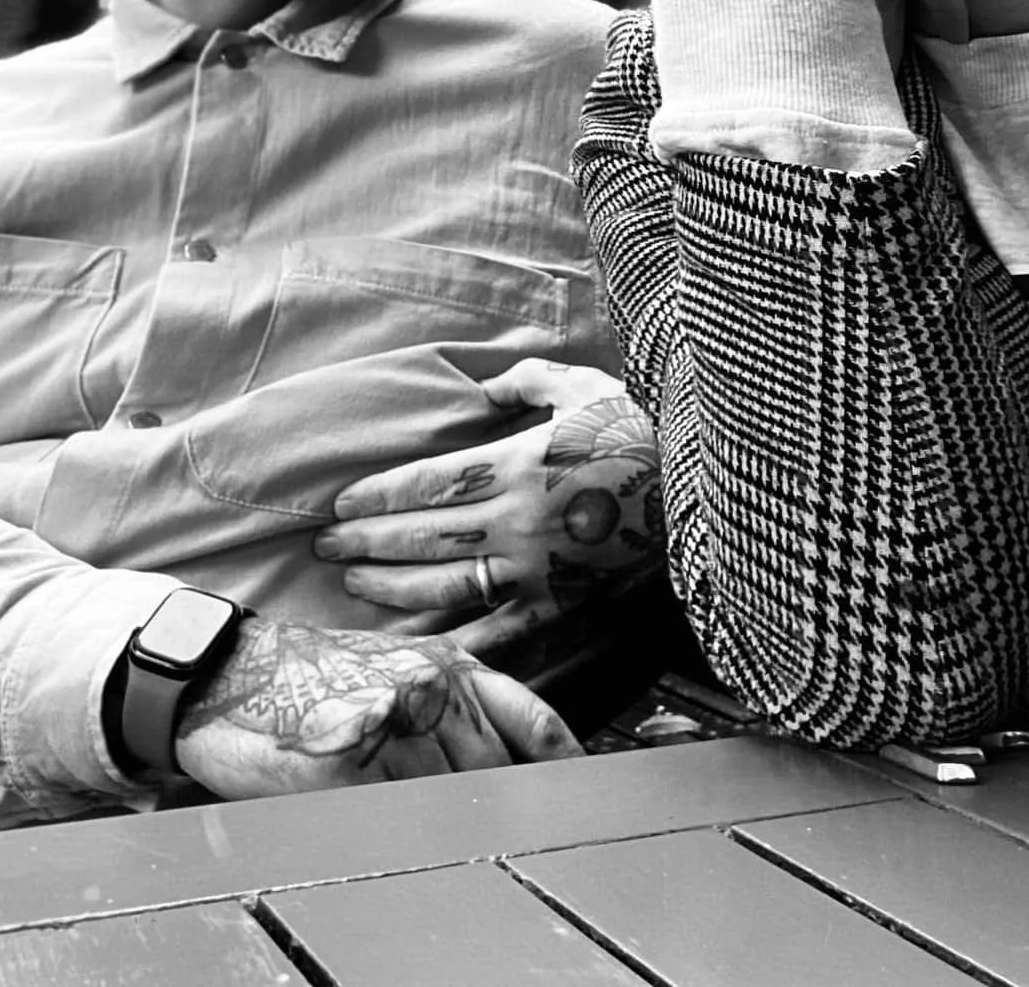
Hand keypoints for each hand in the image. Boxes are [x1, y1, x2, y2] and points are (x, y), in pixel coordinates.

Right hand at [175, 615, 578, 793]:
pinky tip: (362, 817)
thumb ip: (452, 711)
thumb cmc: (305, 678)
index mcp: (449, 666)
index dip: (566, 766)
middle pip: (495, 775)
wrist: (225, 673)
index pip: (534, 722)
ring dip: (433, 824)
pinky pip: (392, 821)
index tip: (587, 795)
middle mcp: (431, 689)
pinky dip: (386, 830)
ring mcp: (395, 724)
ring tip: (390, 808)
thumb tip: (508, 766)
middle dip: (490, 807)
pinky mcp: (352, 764)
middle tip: (482, 832)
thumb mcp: (394, 669)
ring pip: (448, 803)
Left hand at [314, 359, 664, 659]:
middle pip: (425, 535)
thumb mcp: (583, 386)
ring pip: (448, 585)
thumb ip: (526, 381)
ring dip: (393, 587)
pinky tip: (416, 647)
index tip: (339, 502)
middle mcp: (520, 521)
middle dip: (367, 541)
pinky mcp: (563, 603)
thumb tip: (483, 387)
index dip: (378, 494)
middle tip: (324, 547)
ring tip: (355, 584)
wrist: (704, 493)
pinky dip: (456, 643)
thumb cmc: (641, 430)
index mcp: (521, 463)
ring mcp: (540, 569)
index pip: (429, 484)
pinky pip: (500, 631)